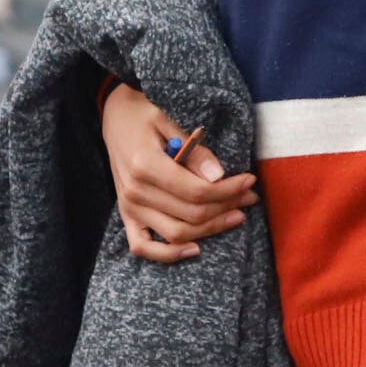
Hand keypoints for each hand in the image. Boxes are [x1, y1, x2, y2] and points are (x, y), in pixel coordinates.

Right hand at [101, 82, 257, 263]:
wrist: (115, 115)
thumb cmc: (143, 112)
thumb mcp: (169, 118)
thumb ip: (194, 150)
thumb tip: (217, 176)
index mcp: (145, 165)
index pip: (197, 191)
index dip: (229, 190)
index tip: (250, 180)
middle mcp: (135, 192)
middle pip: (191, 214)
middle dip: (227, 207)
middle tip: (250, 196)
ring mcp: (129, 207)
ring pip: (176, 233)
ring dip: (210, 229)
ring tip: (236, 215)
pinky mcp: (126, 214)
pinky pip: (143, 247)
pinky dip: (168, 254)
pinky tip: (195, 248)